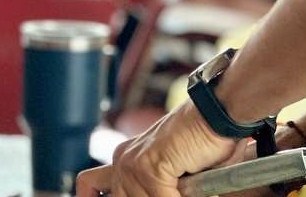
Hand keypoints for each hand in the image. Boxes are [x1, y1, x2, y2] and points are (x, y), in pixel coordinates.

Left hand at [76, 101, 237, 196]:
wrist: (215, 117)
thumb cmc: (202, 145)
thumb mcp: (172, 174)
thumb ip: (158, 189)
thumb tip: (158, 195)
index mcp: (124, 159)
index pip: (89, 185)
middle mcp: (122, 160)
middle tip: (167, 191)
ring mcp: (132, 163)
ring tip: (184, 187)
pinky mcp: (149, 166)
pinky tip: (190, 189)